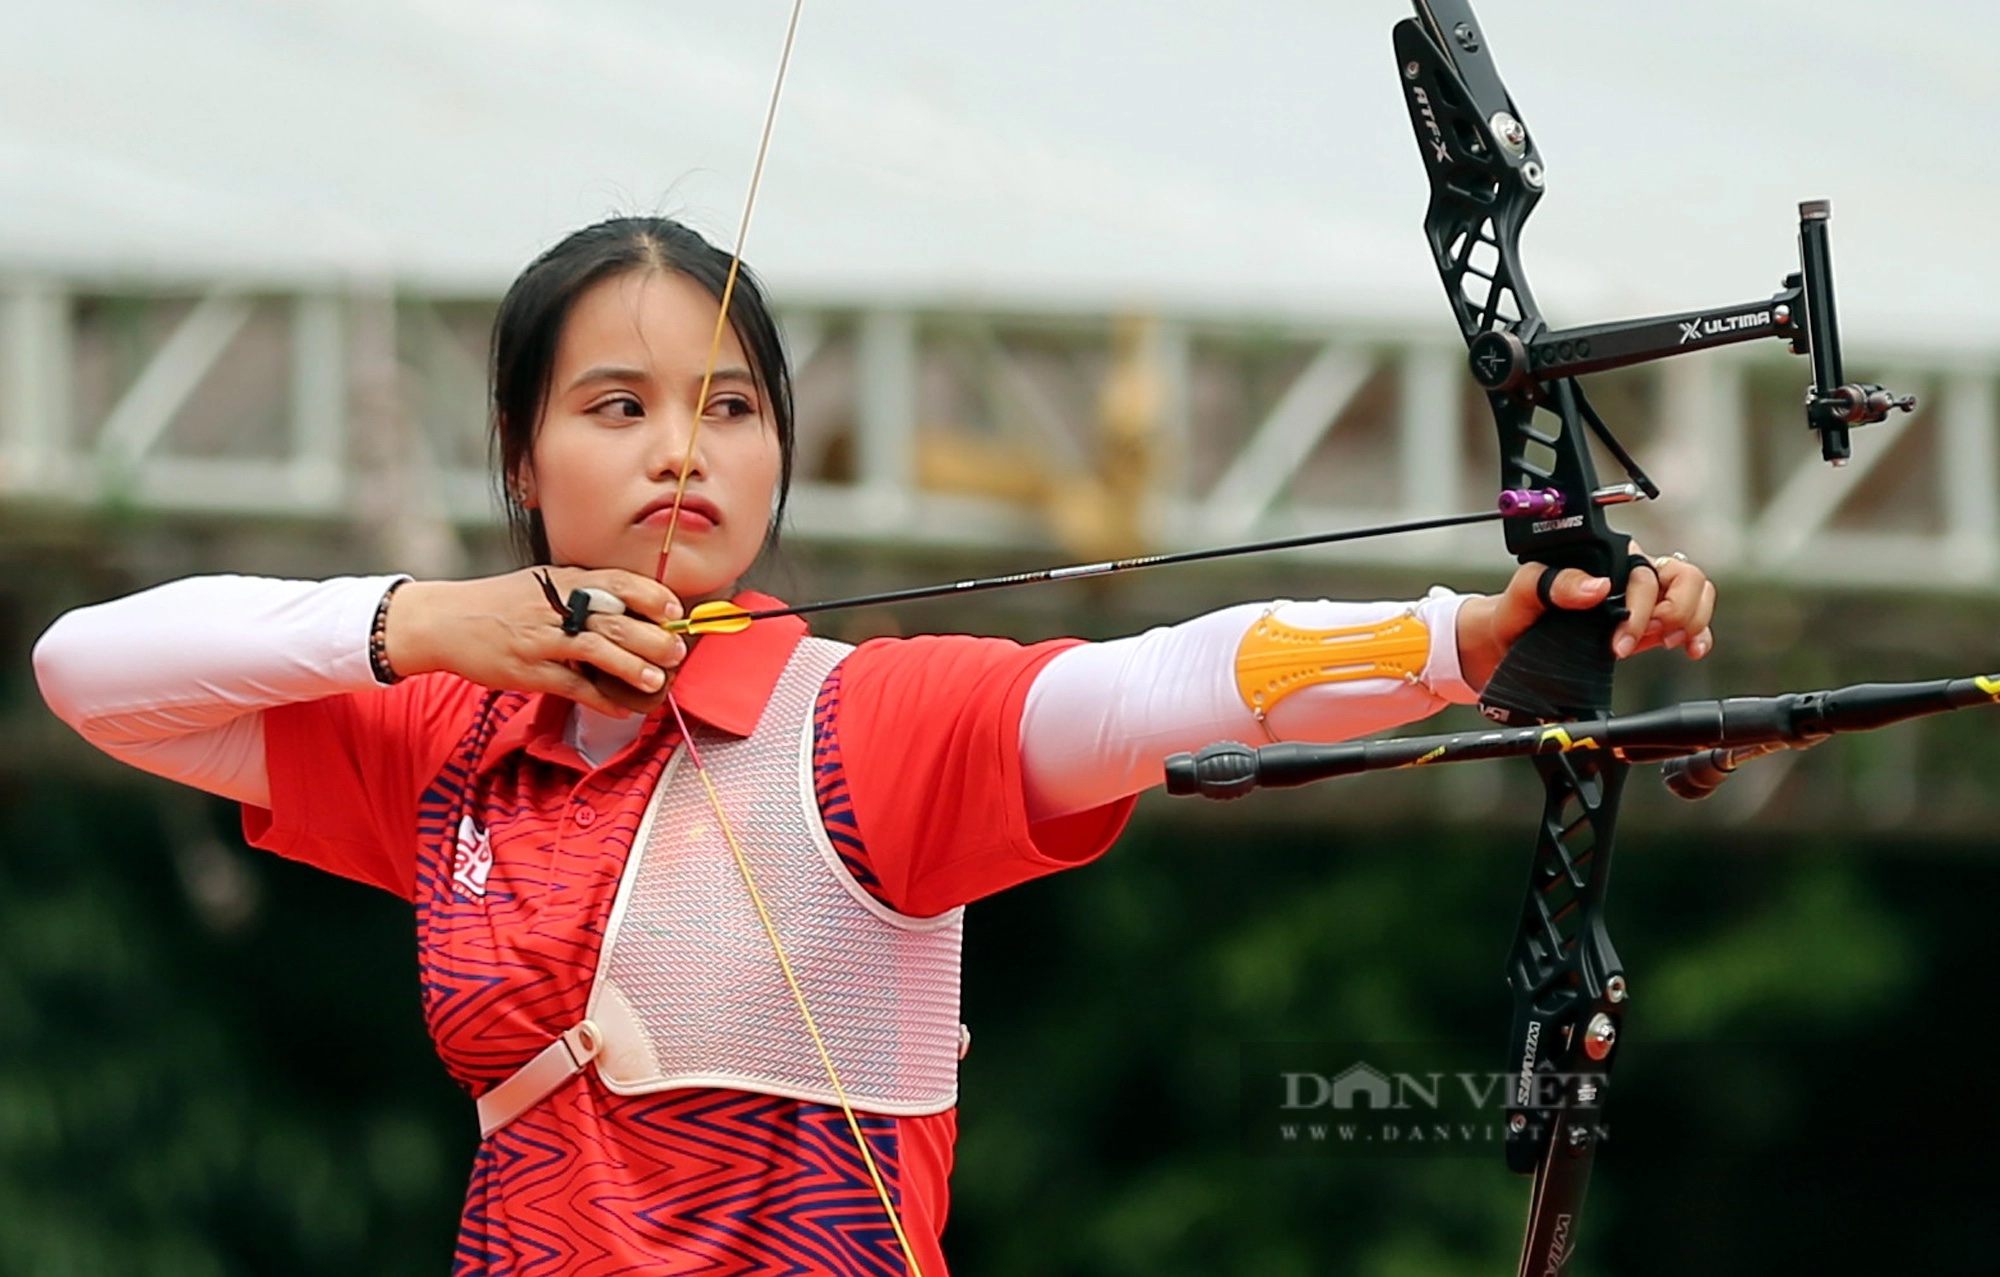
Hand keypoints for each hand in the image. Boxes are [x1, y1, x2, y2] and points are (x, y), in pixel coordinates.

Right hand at [384, 568, 686, 715]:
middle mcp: (556, 607)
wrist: (445, 620)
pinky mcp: (529, 670)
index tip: (675, 610)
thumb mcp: (544, 584)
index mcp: (564, 581)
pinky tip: (623, 707)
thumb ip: (583, 592)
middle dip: (653, 638)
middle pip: (616, 620)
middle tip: (676, 651)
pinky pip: (574, 686)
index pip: (619, 582)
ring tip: (657, 681)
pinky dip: (602, 699)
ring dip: (633, 668)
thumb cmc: (501, 604)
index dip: (652, 596)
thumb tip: (632, 608)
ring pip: (598, 651)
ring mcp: (542, 639)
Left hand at [1456, 546, 1715, 690]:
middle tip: (1652, 637)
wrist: (1504, 645)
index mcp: (1604, 559)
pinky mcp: (1646, 627)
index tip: (1620, 639)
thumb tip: (1598, 587)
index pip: (1644, 569)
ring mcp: (1641, 601)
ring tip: (1670, 643)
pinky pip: (1690, 621)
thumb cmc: (1514, 612)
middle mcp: (1627, 576)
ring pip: (1693, 592)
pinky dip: (1701, 633)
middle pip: (1681, 576)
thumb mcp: (1524, 591)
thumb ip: (1555, 583)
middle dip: (1675, 610)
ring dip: (1692, 618)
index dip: (1642, 605)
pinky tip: (1692, 650)